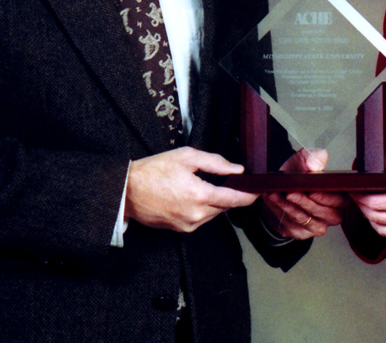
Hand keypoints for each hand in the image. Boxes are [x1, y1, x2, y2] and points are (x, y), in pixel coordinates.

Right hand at [125, 147, 257, 231]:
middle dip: (228, 194)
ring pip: (213, 213)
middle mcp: (196, 215)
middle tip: (225, 180)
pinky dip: (202, 208)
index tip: (258, 192)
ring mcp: (187, 225)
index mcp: (199, 195)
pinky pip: (200, 219)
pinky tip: (190, 195)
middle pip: (224, 207)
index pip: (234, 200)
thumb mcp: (187, 157)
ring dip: (214, 201)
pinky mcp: (180, 230)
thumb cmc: (153, 171)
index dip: (249, 196)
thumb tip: (236, 169)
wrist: (127, 191)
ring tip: (201, 185)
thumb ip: (216, 163)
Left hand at [262, 148, 347, 239]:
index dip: (328, 198)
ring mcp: (318, 225)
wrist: (279, 189)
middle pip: (326, 213)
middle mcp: (332, 213)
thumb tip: (313, 165)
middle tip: (292, 192)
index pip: (340, 200)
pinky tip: (274, 199)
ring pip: (308, 219)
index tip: (313, 191)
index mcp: (338, 196)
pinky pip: (293, 223)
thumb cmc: (296, 175)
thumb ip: (310, 157)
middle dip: (307, 203)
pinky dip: (283, 210)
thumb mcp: (302, 161)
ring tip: (280, 194)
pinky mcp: (302, 232)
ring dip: (292, 206)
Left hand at [351, 154, 385, 244]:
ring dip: (368, 218)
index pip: (376, 202)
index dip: (360, 197)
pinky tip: (379, 221)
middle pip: (374, 216)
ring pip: (381, 229)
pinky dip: (381, 229)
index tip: (353, 190)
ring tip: (363, 207)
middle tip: (354, 197)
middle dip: (361, 206)